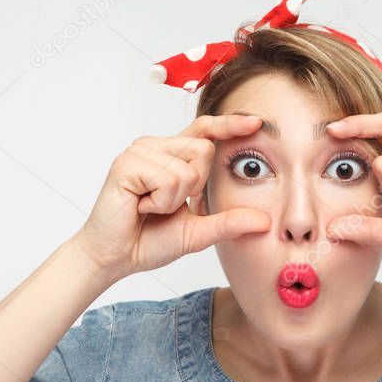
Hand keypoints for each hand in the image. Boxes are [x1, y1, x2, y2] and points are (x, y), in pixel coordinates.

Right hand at [71, 114, 271, 280]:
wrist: (115, 258)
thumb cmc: (149, 240)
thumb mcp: (199, 232)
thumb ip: (230, 223)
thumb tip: (265, 221)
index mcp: (171, 156)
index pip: (204, 131)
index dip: (229, 125)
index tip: (256, 123)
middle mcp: (155, 147)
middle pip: (204, 149)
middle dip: (195, 186)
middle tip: (167, 204)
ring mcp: (139, 152)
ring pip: (187, 168)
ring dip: (174, 200)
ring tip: (150, 207)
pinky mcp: (127, 164)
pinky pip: (168, 179)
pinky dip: (160, 202)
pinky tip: (140, 206)